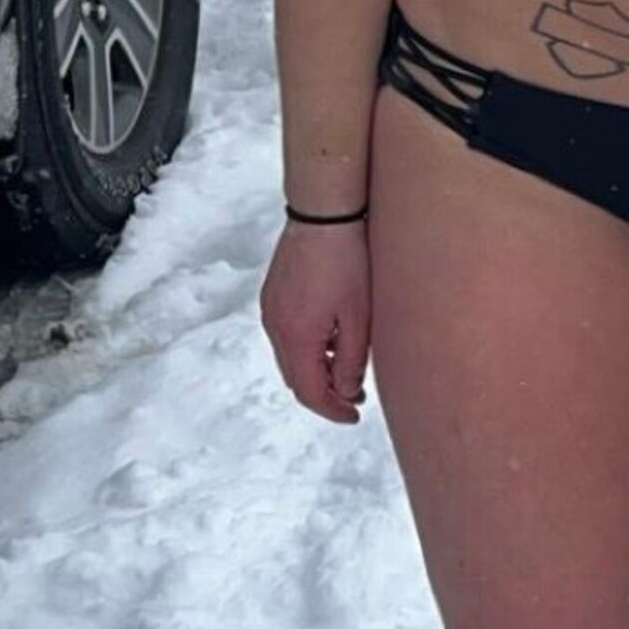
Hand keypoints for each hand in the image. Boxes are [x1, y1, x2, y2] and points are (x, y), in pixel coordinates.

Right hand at [259, 218, 370, 423]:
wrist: (324, 213)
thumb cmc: (347, 260)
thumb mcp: (359, 317)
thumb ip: (351, 362)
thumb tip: (346, 392)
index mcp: (296, 337)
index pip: (309, 391)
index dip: (332, 410)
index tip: (353, 416)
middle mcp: (275, 327)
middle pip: (295, 378)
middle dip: (323, 392)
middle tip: (354, 397)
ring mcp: (270, 309)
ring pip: (289, 357)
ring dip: (315, 369)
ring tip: (346, 366)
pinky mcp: (272, 295)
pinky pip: (285, 335)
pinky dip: (306, 348)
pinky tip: (331, 337)